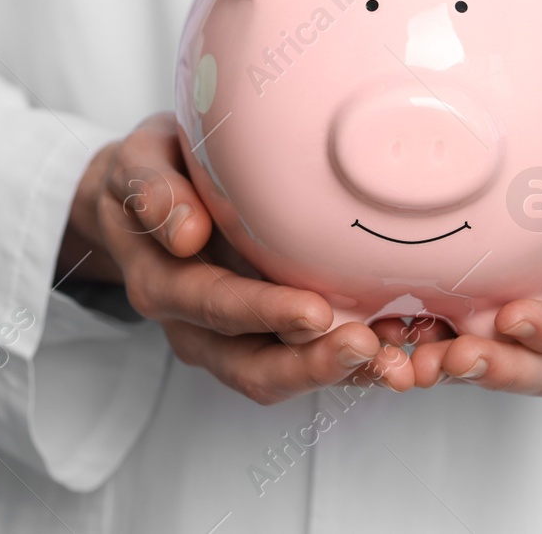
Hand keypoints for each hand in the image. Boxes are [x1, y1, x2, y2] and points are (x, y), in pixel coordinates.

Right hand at [60, 113, 415, 402]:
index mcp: (164, 286)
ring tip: (399, 362)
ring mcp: (236, 339)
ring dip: (344, 374)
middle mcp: (198, 328)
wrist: (144, 197)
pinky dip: (355, 362)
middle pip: (256, 367)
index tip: (313, 311)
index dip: (264, 314)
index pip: (215, 308)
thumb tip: (184, 231)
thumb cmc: (149, 175)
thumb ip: (151, 193)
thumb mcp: (138, 165)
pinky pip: (310, 359)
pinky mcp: (269, 335)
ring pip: (289, 375)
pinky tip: (403, 349)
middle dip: (314, 365)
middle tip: (371, 349)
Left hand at [403, 101, 541, 394]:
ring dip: (459, 368)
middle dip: (504, 371)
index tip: (514, 318)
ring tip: (414, 362)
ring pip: (504, 364)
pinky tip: (389, 336)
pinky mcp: (493, 304)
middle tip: (453, 359)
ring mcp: (537, 312)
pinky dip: (429, 344)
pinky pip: (464, 337)